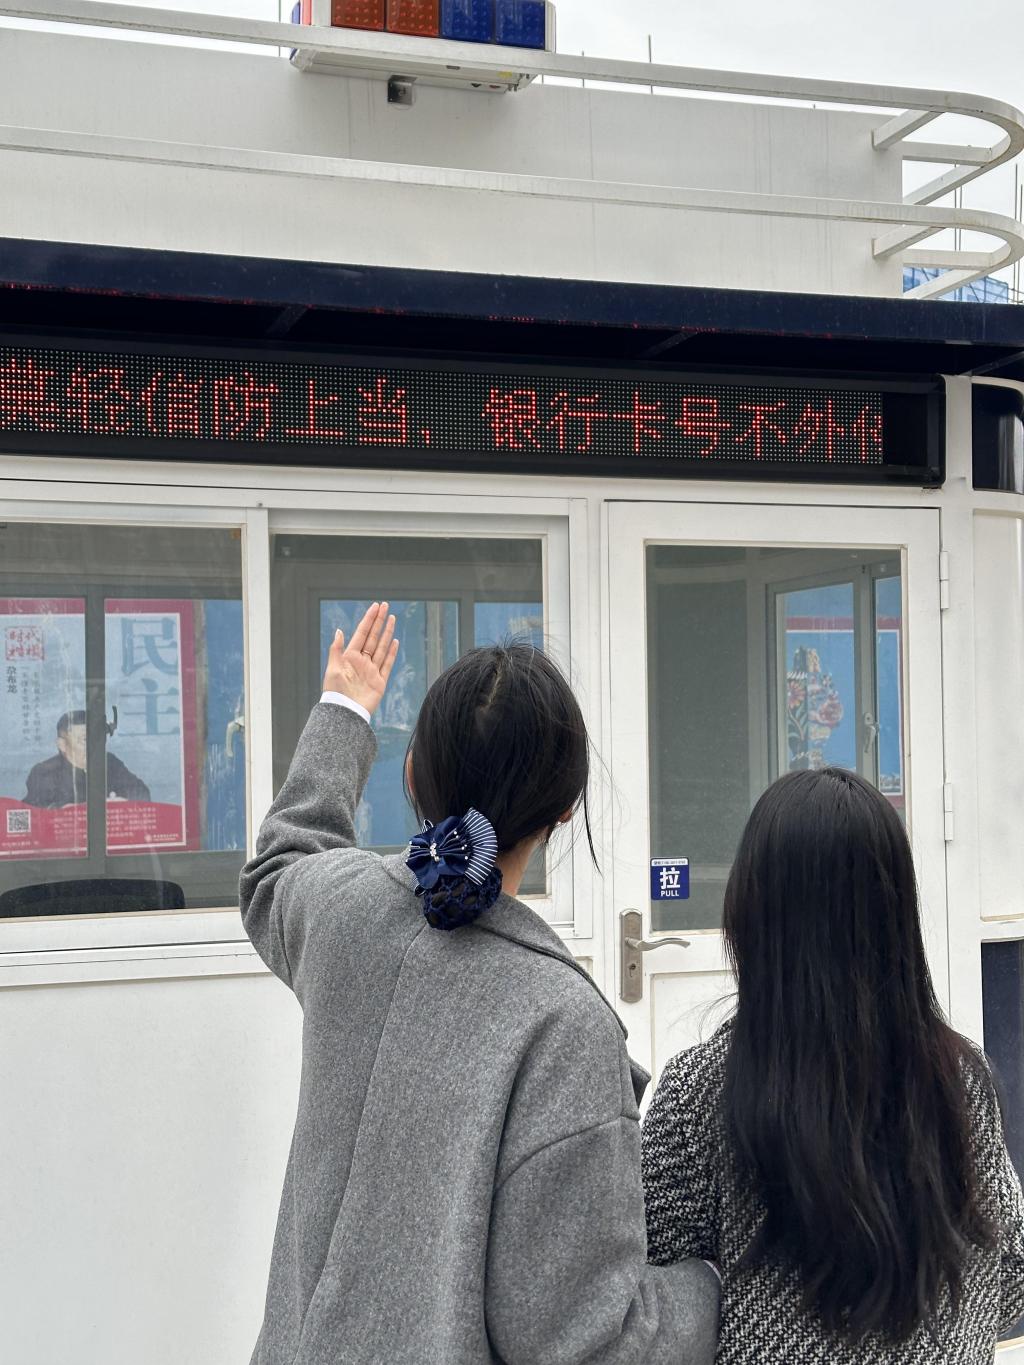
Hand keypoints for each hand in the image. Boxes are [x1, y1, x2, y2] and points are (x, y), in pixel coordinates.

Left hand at [323, 601, 398, 716]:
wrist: (345, 712)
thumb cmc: (335, 692)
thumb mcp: (333, 669)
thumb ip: (336, 650)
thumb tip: (339, 630)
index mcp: (350, 657)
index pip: (362, 633)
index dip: (368, 620)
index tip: (375, 607)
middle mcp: (362, 662)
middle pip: (373, 637)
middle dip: (379, 621)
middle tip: (386, 606)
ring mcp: (372, 670)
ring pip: (381, 647)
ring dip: (387, 633)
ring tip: (392, 619)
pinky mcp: (379, 681)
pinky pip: (387, 664)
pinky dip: (391, 652)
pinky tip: (394, 641)